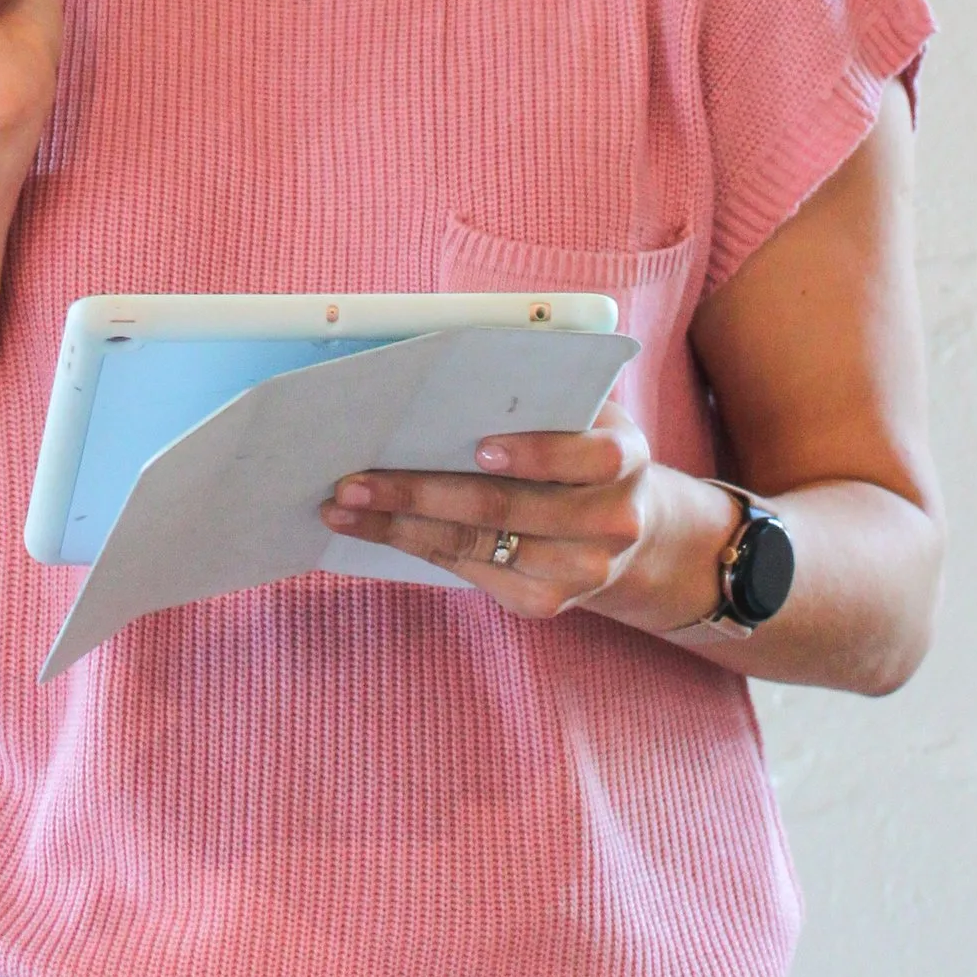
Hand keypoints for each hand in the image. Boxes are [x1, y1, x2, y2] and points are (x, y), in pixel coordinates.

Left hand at [321, 384, 665, 620]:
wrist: (632, 529)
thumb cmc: (583, 450)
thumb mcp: (585, 414)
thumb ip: (540, 398)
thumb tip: (445, 373)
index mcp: (624, 459)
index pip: (583, 457)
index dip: (533, 455)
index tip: (479, 446)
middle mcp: (611, 523)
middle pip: (506, 509)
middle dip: (422, 492)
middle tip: (356, 478)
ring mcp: (578, 572)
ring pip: (475, 545)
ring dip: (399, 526)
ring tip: (344, 506)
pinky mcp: (544, 603)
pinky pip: (468, 571)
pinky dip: (415, 546)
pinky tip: (374, 528)